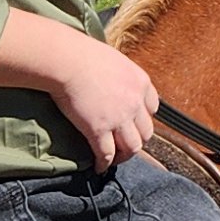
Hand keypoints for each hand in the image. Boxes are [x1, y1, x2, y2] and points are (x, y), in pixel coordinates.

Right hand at [0, 9, 163, 169]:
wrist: (66, 59)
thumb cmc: (83, 54)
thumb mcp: (114, 60)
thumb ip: (120, 76)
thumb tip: (112, 82)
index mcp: (141, 83)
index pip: (153, 108)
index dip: (143, 119)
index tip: (133, 124)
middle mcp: (135, 102)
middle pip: (146, 132)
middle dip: (136, 140)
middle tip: (124, 145)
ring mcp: (119, 118)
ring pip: (132, 147)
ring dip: (124, 156)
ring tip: (114, 159)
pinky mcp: (99, 130)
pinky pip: (107, 154)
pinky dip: (104, 164)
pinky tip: (98, 166)